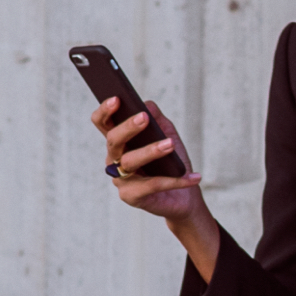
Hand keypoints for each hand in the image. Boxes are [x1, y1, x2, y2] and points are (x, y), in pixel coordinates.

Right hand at [91, 98, 220, 279]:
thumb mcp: (168, 136)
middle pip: (113, 140)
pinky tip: (192, 176)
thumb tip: (147, 105)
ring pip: (130, 161)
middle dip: (127, 128)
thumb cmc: (172, 163)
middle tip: (143, 118)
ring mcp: (121, 180)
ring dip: (151, 151)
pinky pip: (152, 185)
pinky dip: (174, 181)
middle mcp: (114, 160)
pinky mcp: (131, 197)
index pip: (103, 123)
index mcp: (120, 142)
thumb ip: (158, 120)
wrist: (184, 196)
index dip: (105, 111)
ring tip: (170, 145)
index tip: (116, 98)